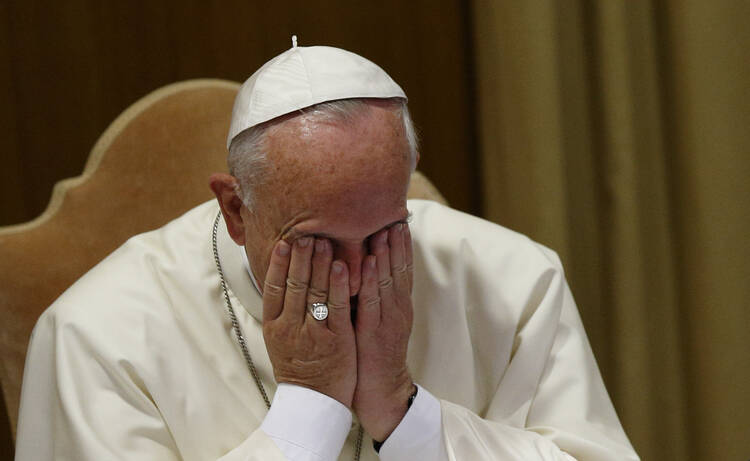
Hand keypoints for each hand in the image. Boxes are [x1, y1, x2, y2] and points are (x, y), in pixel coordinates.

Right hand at [261, 237, 356, 406]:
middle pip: (294, 284)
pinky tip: (341, 266)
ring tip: (324, 240)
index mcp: (274, 326)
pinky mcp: (336, 339)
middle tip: (307, 233)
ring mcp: (313, 333)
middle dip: (301, 257)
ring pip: (314, 291)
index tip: (284, 242)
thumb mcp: (280, 340)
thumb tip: (282, 279)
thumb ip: (282, 311)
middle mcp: (290, 327)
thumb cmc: (298, 368)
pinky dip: (338, 285)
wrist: (315, 403)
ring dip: (319, 264)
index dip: (278, 264)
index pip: (273, 288)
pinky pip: (336, 307)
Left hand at [353, 223, 414, 440]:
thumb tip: (363, 267)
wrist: (382, 391)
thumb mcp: (377, 320)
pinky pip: (372, 302)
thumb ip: (373, 295)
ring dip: (386, 253)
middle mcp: (397, 308)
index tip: (399, 219)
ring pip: (388, 280)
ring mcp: (388, 320)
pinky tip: (369, 262)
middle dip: (396, 241)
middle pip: (399, 269)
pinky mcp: (375, 332)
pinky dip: (371, 280)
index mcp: (399, 305)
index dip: (402, 244)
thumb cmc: (374, 355)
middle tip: (394, 214)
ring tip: (385, 228)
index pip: (403, 268)